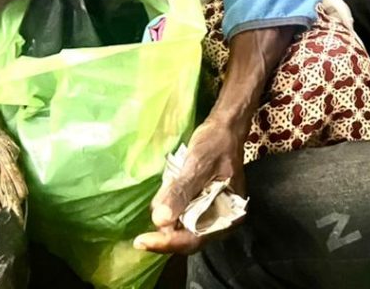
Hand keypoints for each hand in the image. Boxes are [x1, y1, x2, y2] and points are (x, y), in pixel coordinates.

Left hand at [133, 114, 246, 254]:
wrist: (225, 126)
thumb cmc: (216, 143)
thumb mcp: (199, 164)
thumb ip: (182, 192)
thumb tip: (160, 220)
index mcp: (229, 216)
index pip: (194, 239)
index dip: (167, 242)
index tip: (141, 241)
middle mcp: (222, 220)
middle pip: (187, 236)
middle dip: (165, 227)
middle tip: (146, 216)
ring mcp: (212, 212)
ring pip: (182, 225)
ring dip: (167, 214)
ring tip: (161, 194)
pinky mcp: (203, 204)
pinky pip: (183, 213)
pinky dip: (171, 205)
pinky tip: (165, 190)